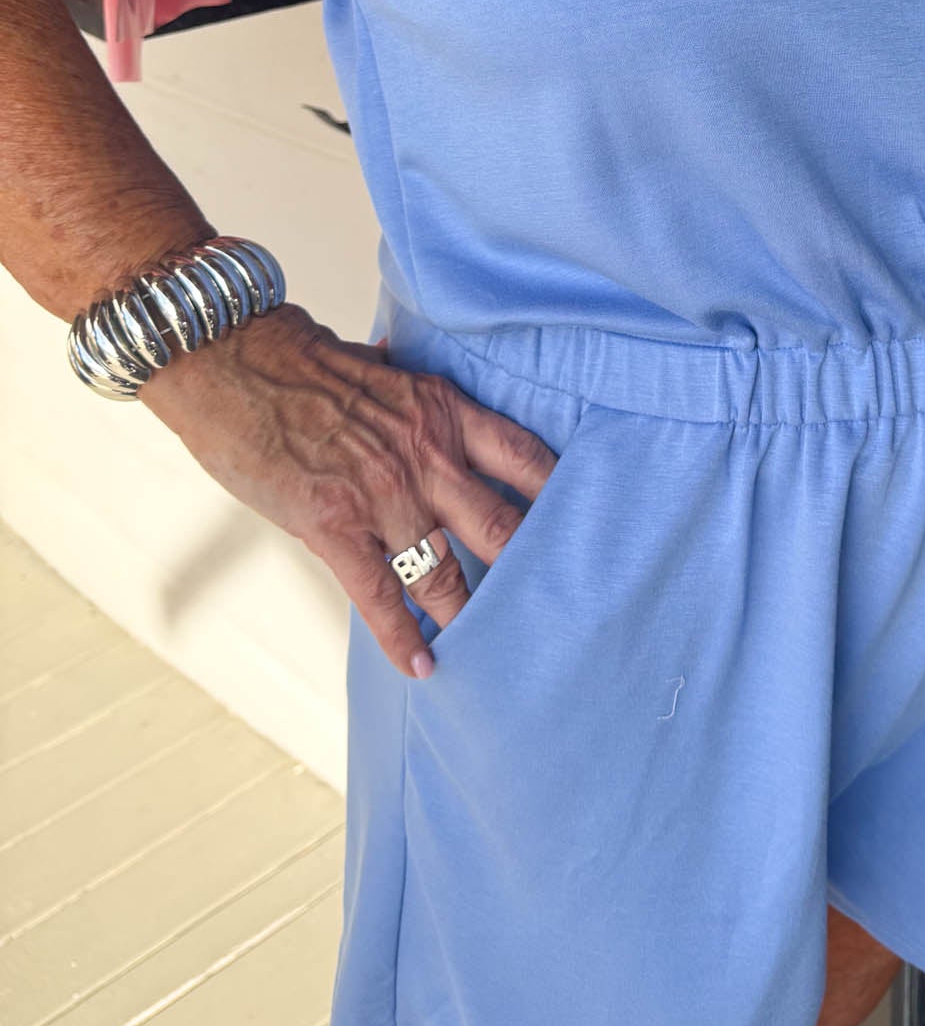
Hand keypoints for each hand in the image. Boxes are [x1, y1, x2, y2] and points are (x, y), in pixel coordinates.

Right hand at [137, 302, 556, 680]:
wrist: (232, 359)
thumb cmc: (302, 362)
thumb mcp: (388, 372)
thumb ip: (421, 402)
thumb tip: (436, 400)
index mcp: (444, 412)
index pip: (526, 458)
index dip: (560, 496)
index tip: (592, 523)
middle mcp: (425, 455)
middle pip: (502, 524)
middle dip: (532, 568)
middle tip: (560, 604)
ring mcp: (381, 494)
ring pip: (446, 573)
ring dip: (470, 615)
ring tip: (496, 648)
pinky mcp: (333, 526)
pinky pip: (380, 596)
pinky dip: (403, 638)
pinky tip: (423, 665)